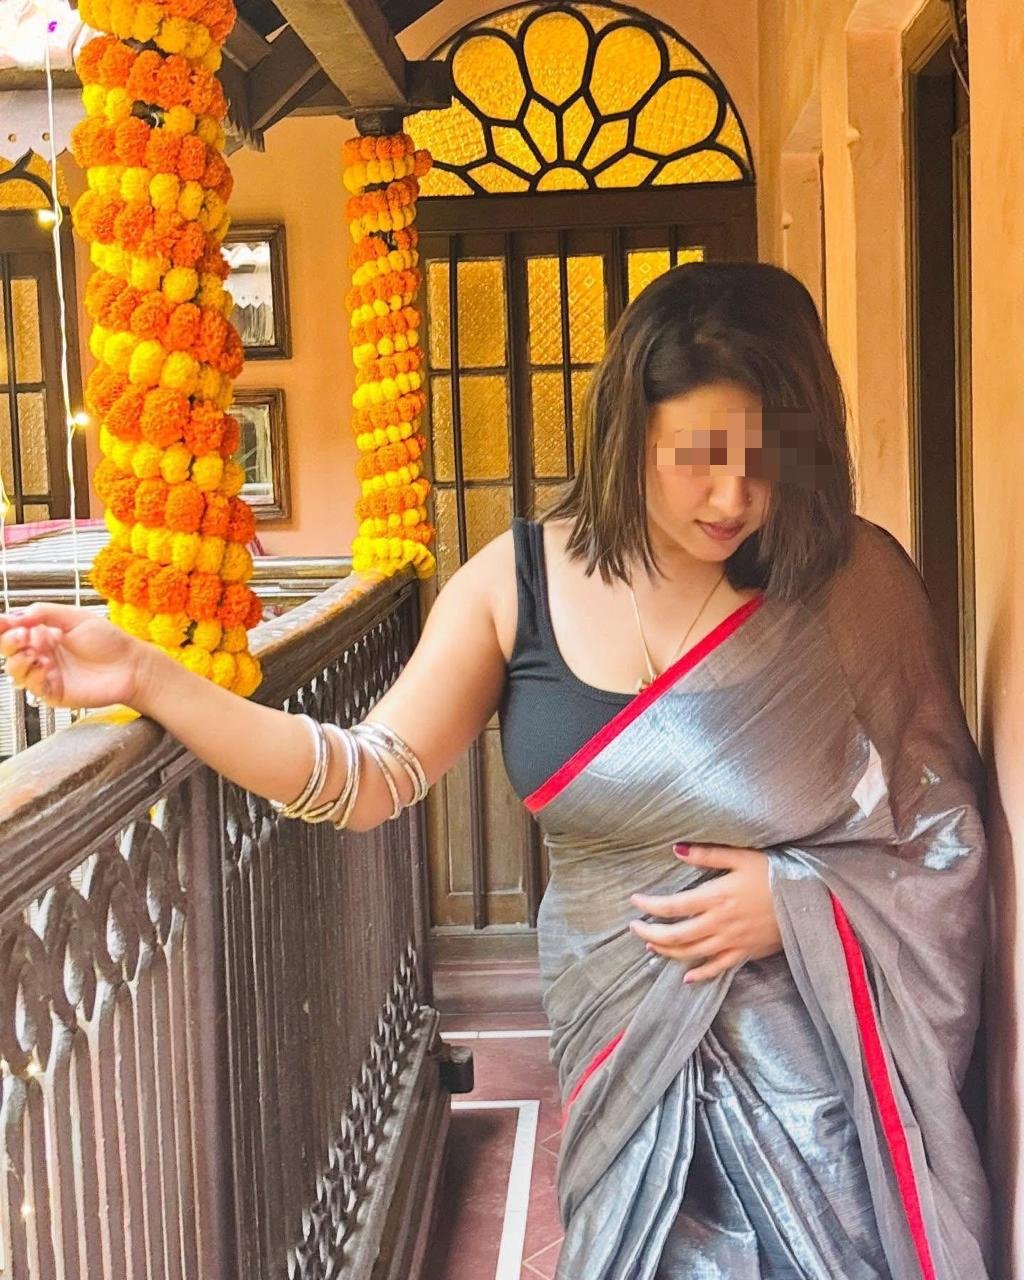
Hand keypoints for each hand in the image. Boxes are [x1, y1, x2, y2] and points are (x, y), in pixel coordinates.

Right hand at [0, 602, 145, 710]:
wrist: (131, 666)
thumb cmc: (110, 642)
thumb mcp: (76, 617)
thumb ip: (45, 613)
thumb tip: (17, 615)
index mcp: (45, 634)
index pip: (13, 630)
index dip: (4, 626)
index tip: (3, 621)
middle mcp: (42, 654)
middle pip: (9, 650)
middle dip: (9, 641)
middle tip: (23, 635)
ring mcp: (46, 674)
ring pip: (15, 670)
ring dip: (19, 659)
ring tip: (35, 651)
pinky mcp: (54, 692)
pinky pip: (33, 687)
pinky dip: (34, 675)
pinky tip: (45, 665)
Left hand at [628, 844, 782, 982]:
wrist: (811, 900)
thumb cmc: (775, 874)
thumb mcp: (742, 856)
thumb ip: (707, 854)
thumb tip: (676, 849)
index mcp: (716, 897)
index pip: (673, 906)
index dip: (650, 906)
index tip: (635, 901)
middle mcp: (720, 924)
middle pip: (676, 935)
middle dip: (650, 934)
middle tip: (634, 928)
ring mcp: (732, 942)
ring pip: (692, 954)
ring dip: (668, 953)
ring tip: (652, 947)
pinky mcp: (745, 953)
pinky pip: (718, 968)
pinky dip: (700, 975)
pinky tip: (687, 978)